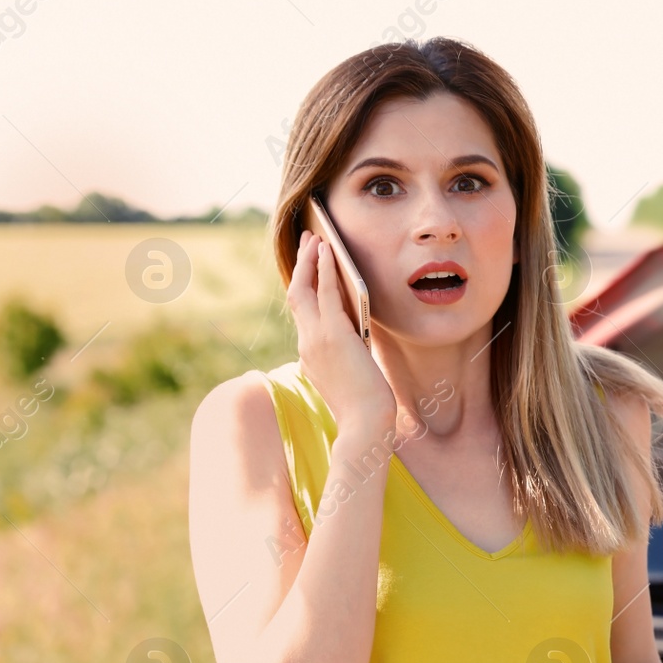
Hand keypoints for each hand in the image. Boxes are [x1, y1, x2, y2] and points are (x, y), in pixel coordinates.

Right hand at [287, 229, 396, 439]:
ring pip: (305, 289)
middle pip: (296, 295)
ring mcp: (315, 338)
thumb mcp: (351, 373)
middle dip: (301, 266)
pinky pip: (325, 293)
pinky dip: (325, 270)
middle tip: (308, 243)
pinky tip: (329, 253)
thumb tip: (356, 332)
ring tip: (316, 238)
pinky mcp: (333, 335)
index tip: (309, 270)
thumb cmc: (365, 405)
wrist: (365, 424)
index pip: (303, 314)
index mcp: (309, 354)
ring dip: (310, 261)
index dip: (304, 288)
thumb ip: (347, 351)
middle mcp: (306, 343)